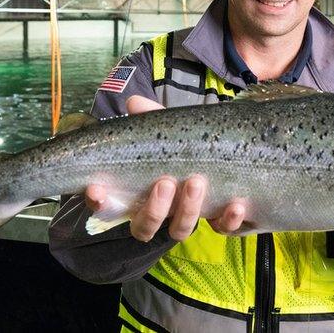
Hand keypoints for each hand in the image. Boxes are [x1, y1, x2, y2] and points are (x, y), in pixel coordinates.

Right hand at [84, 96, 246, 241]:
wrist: (230, 154)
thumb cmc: (186, 144)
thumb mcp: (168, 129)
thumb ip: (151, 117)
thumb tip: (134, 102)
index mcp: (138, 192)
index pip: (110, 206)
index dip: (100, 203)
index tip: (97, 190)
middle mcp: (160, 212)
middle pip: (145, 226)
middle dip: (153, 209)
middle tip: (165, 182)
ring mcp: (189, 218)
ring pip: (180, 230)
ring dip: (187, 210)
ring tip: (196, 182)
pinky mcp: (219, 221)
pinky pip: (221, 229)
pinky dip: (228, 220)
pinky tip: (235, 204)